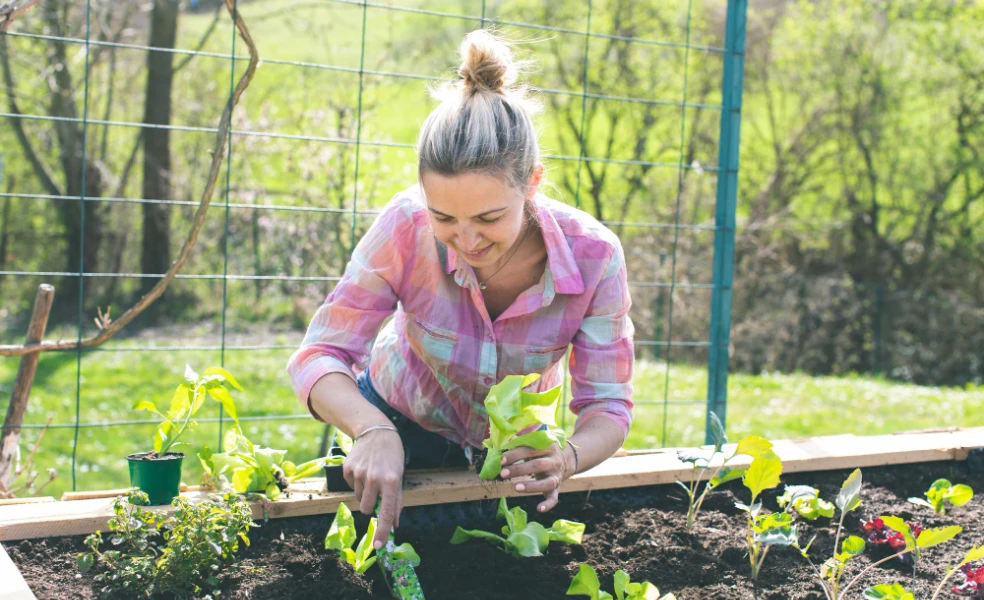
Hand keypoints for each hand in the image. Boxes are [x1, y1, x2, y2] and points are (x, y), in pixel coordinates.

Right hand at [342, 428, 403, 548]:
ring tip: (371, 476)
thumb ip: (396, 502)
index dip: (382, 530)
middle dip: (370, 505)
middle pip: (367, 509)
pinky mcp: (347, 468)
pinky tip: (362, 469)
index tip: (378, 546)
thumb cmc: (392, 457)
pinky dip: (356, 482)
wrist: (376, 432)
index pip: (387, 512)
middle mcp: (374, 478)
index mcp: (391, 481)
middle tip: (376, 492)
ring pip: (358, 498)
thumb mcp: (399, 477)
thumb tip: (394, 526)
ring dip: (364, 492)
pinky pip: (350, 486)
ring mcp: (359, 473)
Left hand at [499, 443, 572, 512]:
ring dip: (531, 486)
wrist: (566, 460)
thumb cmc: (542, 451)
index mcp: (548, 447)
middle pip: (538, 465)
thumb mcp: (536, 443)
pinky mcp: (557, 488)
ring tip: (515, 487)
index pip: (530, 450)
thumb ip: (522, 442)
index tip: (501, 460)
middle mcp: (554, 461)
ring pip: (547, 482)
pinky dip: (548, 504)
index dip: (515, 455)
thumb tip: (503, 443)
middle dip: (519, 469)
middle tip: (503, 473)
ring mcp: (556, 476)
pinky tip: (539, 509)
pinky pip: (554, 498)